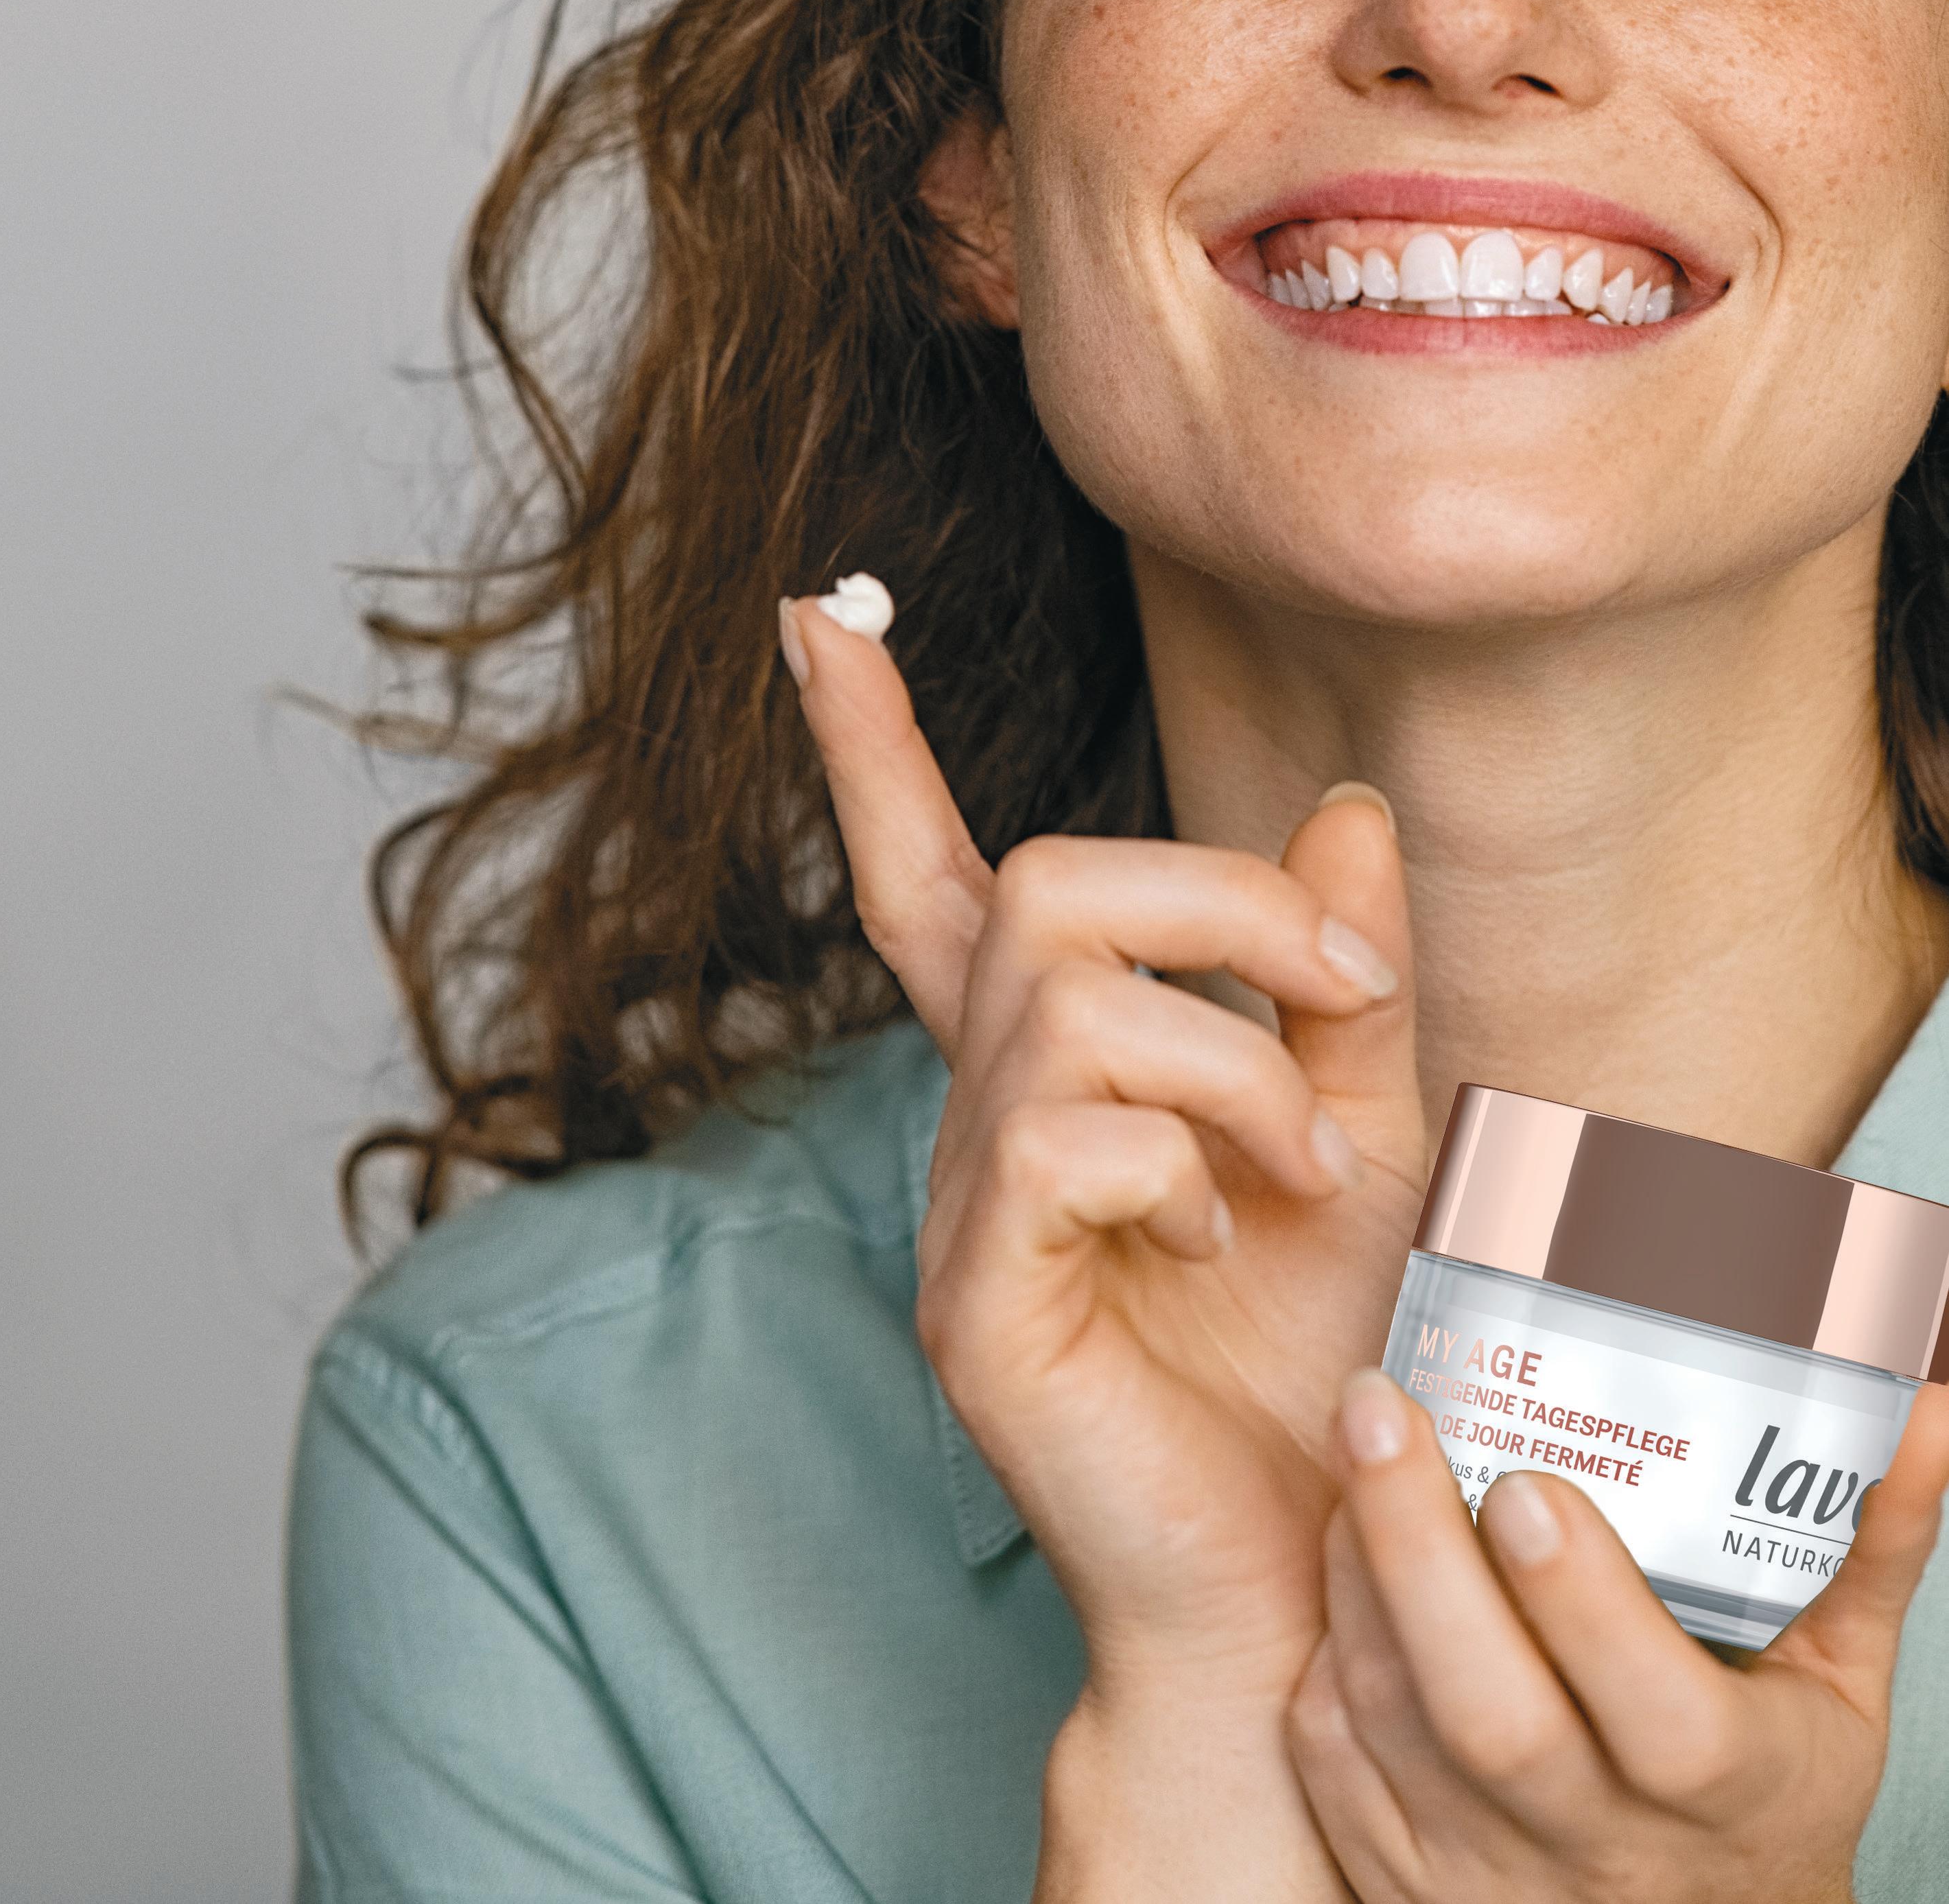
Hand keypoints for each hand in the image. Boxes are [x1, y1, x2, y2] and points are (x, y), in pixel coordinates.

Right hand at [781, 591, 1427, 1887]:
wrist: (1316, 1568)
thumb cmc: (1323, 1359)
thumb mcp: (1362, 1132)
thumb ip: (1336, 982)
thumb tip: (1347, 811)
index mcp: (1052, 1070)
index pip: (936, 876)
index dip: (872, 748)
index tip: (819, 613)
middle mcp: (981, 1118)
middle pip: (1037, 889)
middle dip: (1217, 902)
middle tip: (1344, 992)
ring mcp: (964, 1207)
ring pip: (1066, 1003)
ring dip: (1234, 1062)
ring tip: (1301, 1168)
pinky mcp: (975, 1300)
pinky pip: (1059, 1137)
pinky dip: (1180, 1164)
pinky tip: (1217, 1242)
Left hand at [1290, 1366, 1948, 1902]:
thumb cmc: (1766, 1795)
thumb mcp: (1838, 1690)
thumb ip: (1870, 1550)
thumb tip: (1931, 1416)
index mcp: (1725, 1795)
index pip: (1660, 1720)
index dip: (1587, 1604)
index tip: (1530, 1480)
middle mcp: (1601, 1852)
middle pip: (1491, 1719)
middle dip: (1419, 1549)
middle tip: (1381, 1402)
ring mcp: (1489, 1878)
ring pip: (1391, 1725)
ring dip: (1357, 1574)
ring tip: (1357, 1438)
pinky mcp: (1403, 1881)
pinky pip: (1337, 1761)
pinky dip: (1329, 1649)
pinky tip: (1339, 1553)